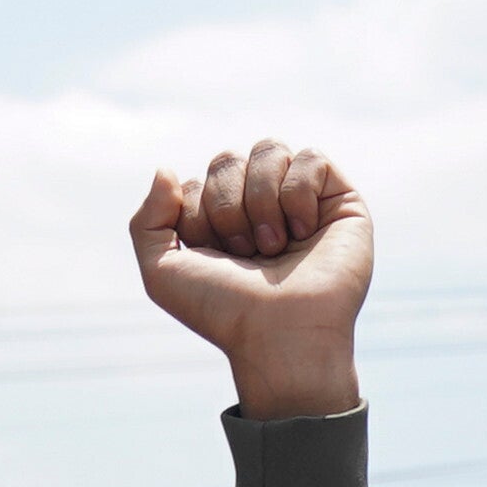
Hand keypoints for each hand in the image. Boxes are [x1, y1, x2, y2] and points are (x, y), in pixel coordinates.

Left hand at [127, 139, 369, 419]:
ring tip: (273, 247)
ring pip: (268, 151)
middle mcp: (261, 209)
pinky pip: (311, 158)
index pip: (200, 181)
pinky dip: (297, 193)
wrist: (279, 336)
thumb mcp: (162, 273)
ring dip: (260, 200)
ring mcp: (302, 203)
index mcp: (222, 224)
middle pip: (228, 160)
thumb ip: (146, 220)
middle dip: (226, 207)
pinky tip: (303, 232)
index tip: (217, 258)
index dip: (199, 215)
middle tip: (245, 253)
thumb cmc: (225, 311)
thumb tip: (167, 169)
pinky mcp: (340, 201)